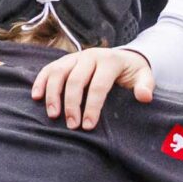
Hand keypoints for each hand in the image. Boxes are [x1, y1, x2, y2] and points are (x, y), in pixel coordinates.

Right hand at [31, 45, 152, 129]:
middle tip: (71, 125)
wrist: (122, 57)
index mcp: (110, 61)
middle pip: (76, 80)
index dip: (92, 106)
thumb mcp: (143, 76)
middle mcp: (90, 56)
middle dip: (72, 104)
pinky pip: (49, 69)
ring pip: (59, 73)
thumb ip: (146, 85)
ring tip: (53, 115)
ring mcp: (75, 57)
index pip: (98, 85)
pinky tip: (36, 97)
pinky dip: (41, 81)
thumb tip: (144, 97)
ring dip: (53, 94)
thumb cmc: (131, 72)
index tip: (88, 125)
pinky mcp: (64, 61)